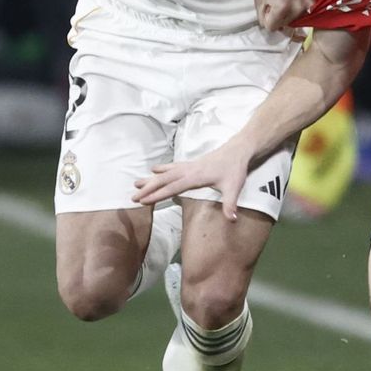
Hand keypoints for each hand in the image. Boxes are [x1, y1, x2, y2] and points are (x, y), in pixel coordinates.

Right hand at [132, 140, 253, 219]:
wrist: (238, 151)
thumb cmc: (235, 169)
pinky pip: (172, 167)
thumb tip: (232, 220)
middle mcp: (189, 170)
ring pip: (165, 173)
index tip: (143, 201)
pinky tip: (154, 170)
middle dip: (148, 189)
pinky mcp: (191, 164)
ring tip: (136, 183)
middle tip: (133, 197)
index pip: (172, 187)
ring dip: (150, 179)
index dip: (157, 195)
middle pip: (164, 180)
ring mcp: (189, 166)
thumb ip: (231, 204)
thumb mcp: (234, 188)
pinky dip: (161, 170)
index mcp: (195, 177)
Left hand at [255, 0, 312, 33]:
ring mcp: (306, 6)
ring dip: (289, 13)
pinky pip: (303, 12)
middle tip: (277, 3)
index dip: (267, 21)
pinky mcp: (312, 2)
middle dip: (278, 17)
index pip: (272, 28)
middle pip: (284, 25)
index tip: (268, 12)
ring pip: (294, 20)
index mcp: (281, 7)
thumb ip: (261, 13)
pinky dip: (297, 8)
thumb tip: (265, 25)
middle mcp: (296, 9)